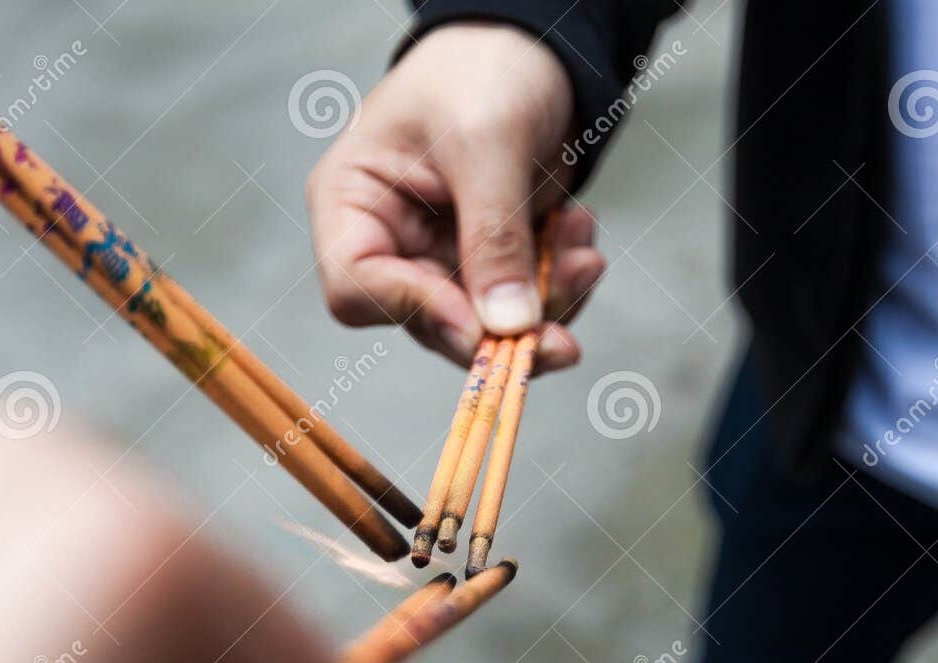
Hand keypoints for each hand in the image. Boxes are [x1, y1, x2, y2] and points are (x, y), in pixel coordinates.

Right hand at [306, 23, 606, 371]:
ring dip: (544, 304)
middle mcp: (389, 240)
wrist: (533, 48)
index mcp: (352, 202)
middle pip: (429, 323)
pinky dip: (559, 282)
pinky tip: (579, 236)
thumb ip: (493, 236)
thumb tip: (506, 327)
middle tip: (561, 339)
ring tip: (584, 255)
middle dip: (502, 329)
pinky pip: (521, 302)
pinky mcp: (488, 260)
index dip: (414, 311)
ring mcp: (439, 254)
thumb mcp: (487, 143)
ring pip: (484, 324)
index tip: (479, 321)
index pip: (355, 289)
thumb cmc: (483, 69)